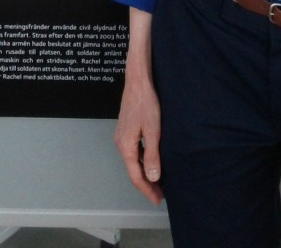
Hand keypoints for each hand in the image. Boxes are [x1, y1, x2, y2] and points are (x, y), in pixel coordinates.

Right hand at [114, 9, 163, 204]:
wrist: (138, 79)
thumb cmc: (146, 102)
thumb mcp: (153, 131)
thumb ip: (152, 155)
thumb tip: (151, 178)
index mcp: (125, 146)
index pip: (135, 176)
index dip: (147, 190)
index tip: (158, 200)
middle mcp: (120, 142)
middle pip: (132, 170)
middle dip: (146, 183)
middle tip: (160, 194)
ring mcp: (121, 134)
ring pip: (132, 160)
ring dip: (144, 172)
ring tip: (158, 181)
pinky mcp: (126, 127)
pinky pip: (133, 150)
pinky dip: (142, 160)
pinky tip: (151, 160)